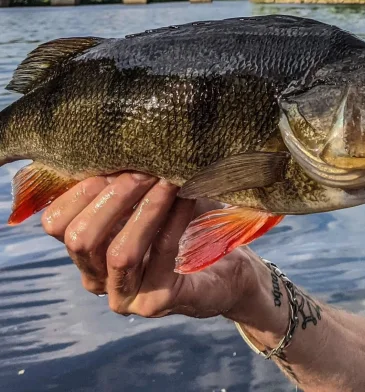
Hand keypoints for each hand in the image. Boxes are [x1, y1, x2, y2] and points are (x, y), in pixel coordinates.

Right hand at [41, 173, 276, 324]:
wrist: (229, 266)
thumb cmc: (186, 222)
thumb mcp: (152, 194)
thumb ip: (129, 177)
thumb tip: (122, 140)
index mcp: (86, 249)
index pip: (56, 223)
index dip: (81, 189)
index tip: (115, 160)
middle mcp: (95, 277)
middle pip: (80, 238)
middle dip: (114, 197)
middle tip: (145, 169)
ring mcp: (123, 296)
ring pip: (119, 253)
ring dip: (146, 209)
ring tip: (169, 180)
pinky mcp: (155, 304)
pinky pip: (162, 257)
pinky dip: (175, 221)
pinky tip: (188, 197)